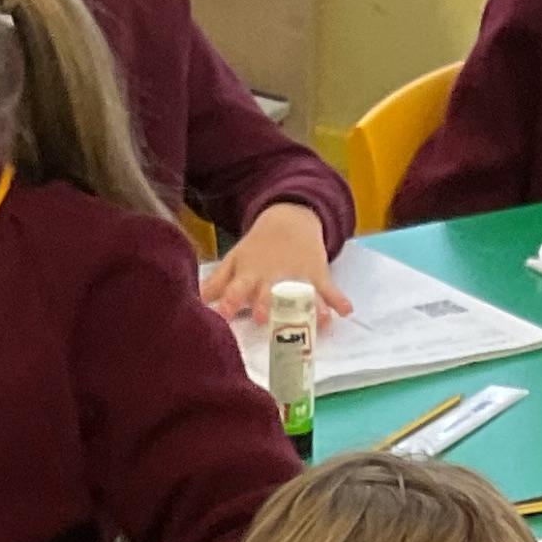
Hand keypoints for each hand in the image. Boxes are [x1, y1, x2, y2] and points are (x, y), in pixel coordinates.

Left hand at [201, 202, 352, 323]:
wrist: (290, 218)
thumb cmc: (258, 249)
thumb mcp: (236, 261)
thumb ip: (218, 283)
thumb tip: (195, 301)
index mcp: (249, 273)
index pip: (236, 288)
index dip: (230, 300)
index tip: (223, 315)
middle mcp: (272, 275)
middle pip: (268, 290)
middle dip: (266, 303)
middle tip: (264, 317)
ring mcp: (297, 274)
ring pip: (301, 293)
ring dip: (307, 306)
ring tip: (317, 322)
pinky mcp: (317, 272)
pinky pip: (328, 288)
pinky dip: (338, 299)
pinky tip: (346, 312)